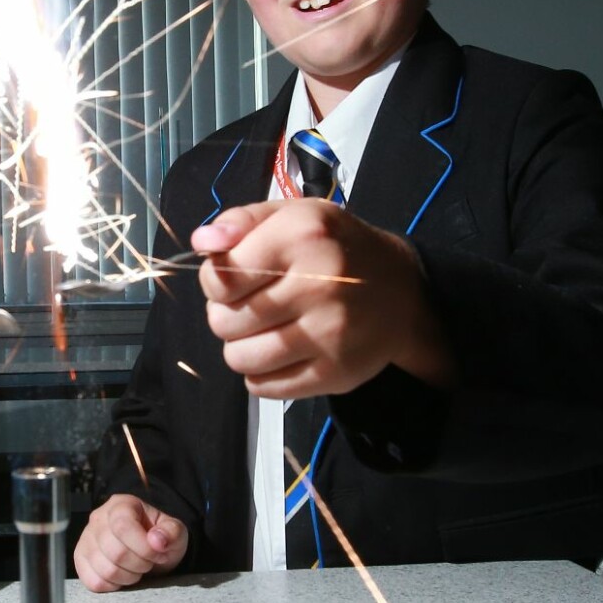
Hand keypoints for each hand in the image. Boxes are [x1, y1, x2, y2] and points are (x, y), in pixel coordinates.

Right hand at [74, 493, 187, 591]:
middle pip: (115, 552)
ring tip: (137, 569)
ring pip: (105, 569)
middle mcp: (98, 518)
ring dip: (128, 577)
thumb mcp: (175, 532)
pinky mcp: (80, 560)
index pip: (123, 526)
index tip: (159, 554)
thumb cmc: (160, 538)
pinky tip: (122, 576)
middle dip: (140, 564)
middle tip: (149, 562)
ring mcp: (86, 539)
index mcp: (121, 505)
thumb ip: (171, 532)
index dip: (144, 547)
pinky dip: (112, 586)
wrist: (148, 549)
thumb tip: (157, 541)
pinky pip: (93, 582)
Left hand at [190, 198, 452, 399]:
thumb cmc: (334, 247)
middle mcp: (318, 285)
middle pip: (224, 321)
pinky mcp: (336, 373)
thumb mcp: (292, 215)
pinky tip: (280, 351)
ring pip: (240, 359)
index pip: (220, 278)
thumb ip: (240, 221)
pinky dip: (261, 373)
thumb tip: (201, 243)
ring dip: (240, 347)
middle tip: (250, 305)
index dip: (215, 282)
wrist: (401, 291)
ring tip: (261, 330)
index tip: (233, 278)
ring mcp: (329, 334)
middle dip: (226, 314)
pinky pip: (265, 387)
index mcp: (301, 237)